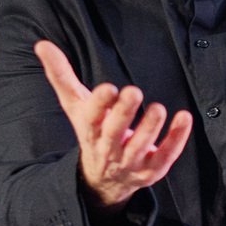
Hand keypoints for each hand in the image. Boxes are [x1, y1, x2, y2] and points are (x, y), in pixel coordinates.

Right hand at [33, 40, 193, 209]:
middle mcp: (108, 148)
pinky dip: (176, 139)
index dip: (99, 104)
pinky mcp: (151, 170)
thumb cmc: (93, 132)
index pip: (91, 118)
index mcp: (89, 131)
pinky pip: (165, 156)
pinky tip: (184, 118)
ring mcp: (130, 162)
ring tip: (159, 108)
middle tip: (134, 91)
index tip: (108, 88)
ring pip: (139, 147)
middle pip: (113, 133)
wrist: (103, 180)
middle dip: (123, 114)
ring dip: (150, 128)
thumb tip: (41, 45)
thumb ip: (61, 76)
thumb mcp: (76, 106)